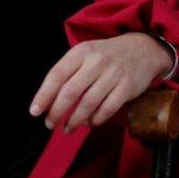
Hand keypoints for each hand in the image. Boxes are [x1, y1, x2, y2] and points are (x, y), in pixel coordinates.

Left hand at [29, 32, 173, 132]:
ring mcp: (113, 74)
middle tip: (49, 123)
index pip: (57, 75)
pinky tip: (88, 124)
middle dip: (57, 111)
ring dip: (75, 120)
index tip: (35, 111)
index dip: (44, 95)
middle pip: (70, 91)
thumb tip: (48, 99)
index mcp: (81, 52)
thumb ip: (69, 72)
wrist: (143, 49)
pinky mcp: (127, 87)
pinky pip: (107, 109)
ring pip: (88, 103)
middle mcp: (96, 61)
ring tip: (67, 128)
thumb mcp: (85, 53)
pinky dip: (95, 120)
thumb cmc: (106, 55)